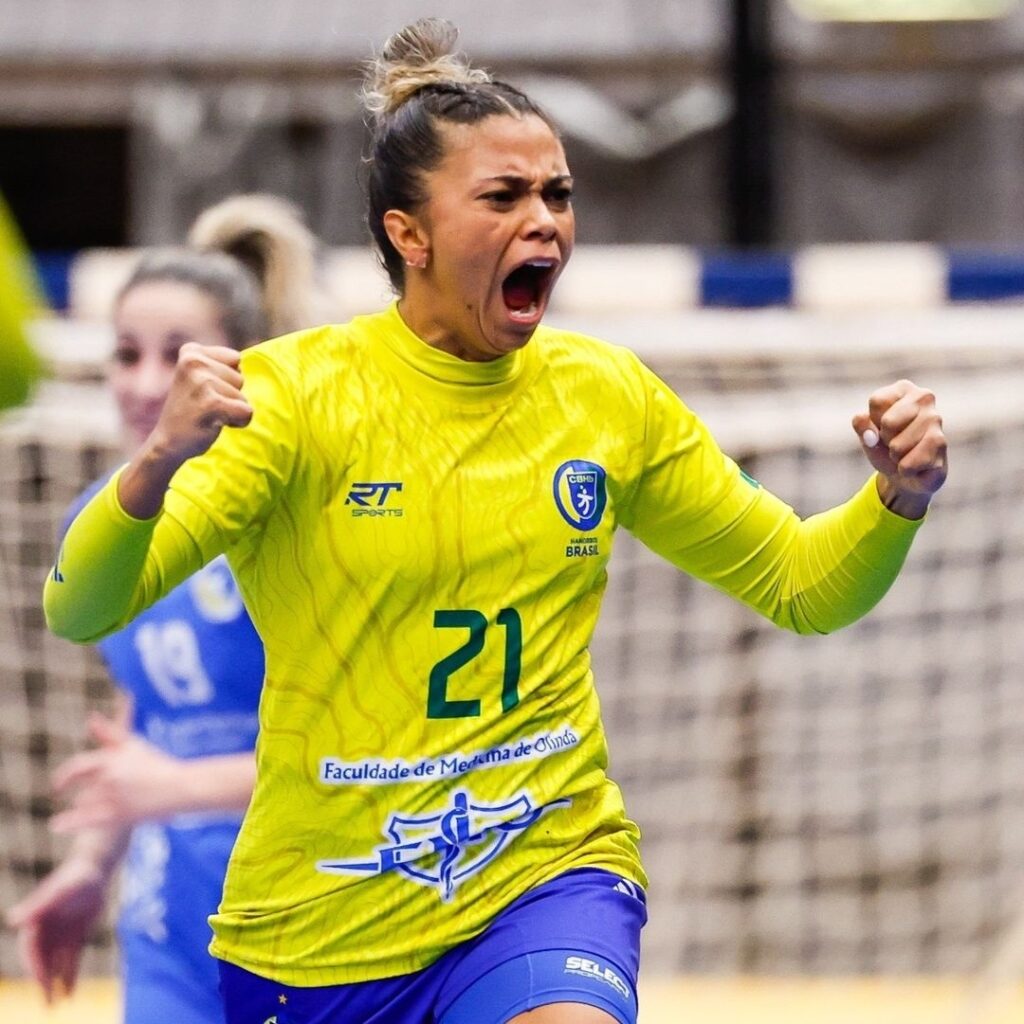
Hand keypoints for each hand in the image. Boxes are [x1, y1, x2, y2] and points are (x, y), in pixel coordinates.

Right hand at [5, 854, 108, 1003]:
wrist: (96, 868)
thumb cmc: (76, 877)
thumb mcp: (60, 891)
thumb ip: (39, 905)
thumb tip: (13, 919)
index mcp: (36, 921)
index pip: (32, 950)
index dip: (36, 968)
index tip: (42, 984)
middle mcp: (45, 931)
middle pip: (42, 961)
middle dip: (43, 983)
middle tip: (47, 1005)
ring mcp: (60, 934)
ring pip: (56, 964)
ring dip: (55, 984)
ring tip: (56, 1006)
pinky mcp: (75, 935)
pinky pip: (71, 959)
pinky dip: (70, 975)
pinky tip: (70, 992)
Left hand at [50, 712, 186, 831]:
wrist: (181, 787)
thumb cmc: (158, 763)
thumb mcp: (134, 744)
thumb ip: (109, 733)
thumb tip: (90, 717)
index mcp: (111, 760)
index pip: (77, 767)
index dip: (64, 775)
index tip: (58, 783)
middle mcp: (108, 778)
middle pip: (80, 786)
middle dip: (68, 787)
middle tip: (59, 791)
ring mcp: (113, 798)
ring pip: (84, 802)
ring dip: (82, 804)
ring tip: (83, 807)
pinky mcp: (119, 816)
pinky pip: (86, 820)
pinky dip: (69, 822)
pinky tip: (56, 825)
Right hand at [147, 342, 251, 465]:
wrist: (168, 442)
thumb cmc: (191, 408)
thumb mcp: (199, 376)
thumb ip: (221, 364)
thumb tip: (242, 360)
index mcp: (190, 352)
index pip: (235, 359)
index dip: (227, 379)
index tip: (204, 390)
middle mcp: (193, 362)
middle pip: (240, 377)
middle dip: (229, 395)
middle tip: (204, 404)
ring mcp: (201, 382)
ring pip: (243, 396)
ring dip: (231, 409)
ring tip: (207, 414)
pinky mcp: (211, 404)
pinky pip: (246, 412)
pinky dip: (238, 422)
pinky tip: (214, 424)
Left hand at [852, 379, 947, 519]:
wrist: (905, 473)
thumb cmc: (884, 446)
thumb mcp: (867, 434)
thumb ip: (861, 425)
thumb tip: (867, 429)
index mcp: (903, 389)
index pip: (877, 401)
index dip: (873, 421)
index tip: (881, 426)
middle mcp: (924, 398)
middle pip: (888, 422)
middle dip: (885, 439)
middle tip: (893, 441)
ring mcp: (936, 419)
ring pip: (898, 445)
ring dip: (895, 456)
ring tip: (904, 453)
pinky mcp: (941, 443)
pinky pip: (910, 462)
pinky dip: (905, 468)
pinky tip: (915, 464)